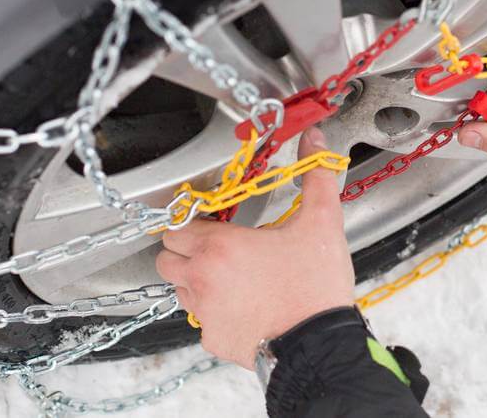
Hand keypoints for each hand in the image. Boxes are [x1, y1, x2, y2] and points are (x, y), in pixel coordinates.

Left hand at [155, 127, 354, 368]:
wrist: (321, 345)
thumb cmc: (315, 287)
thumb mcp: (321, 223)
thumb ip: (315, 177)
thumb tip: (314, 140)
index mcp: (219, 247)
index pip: (174, 228)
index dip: (190, 224)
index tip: (210, 225)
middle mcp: (201, 280)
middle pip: (166, 260)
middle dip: (186, 252)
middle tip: (218, 250)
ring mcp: (204, 314)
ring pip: (180, 291)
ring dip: (197, 282)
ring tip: (234, 279)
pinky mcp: (213, 340)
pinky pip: (200, 321)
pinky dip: (215, 314)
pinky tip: (245, 307)